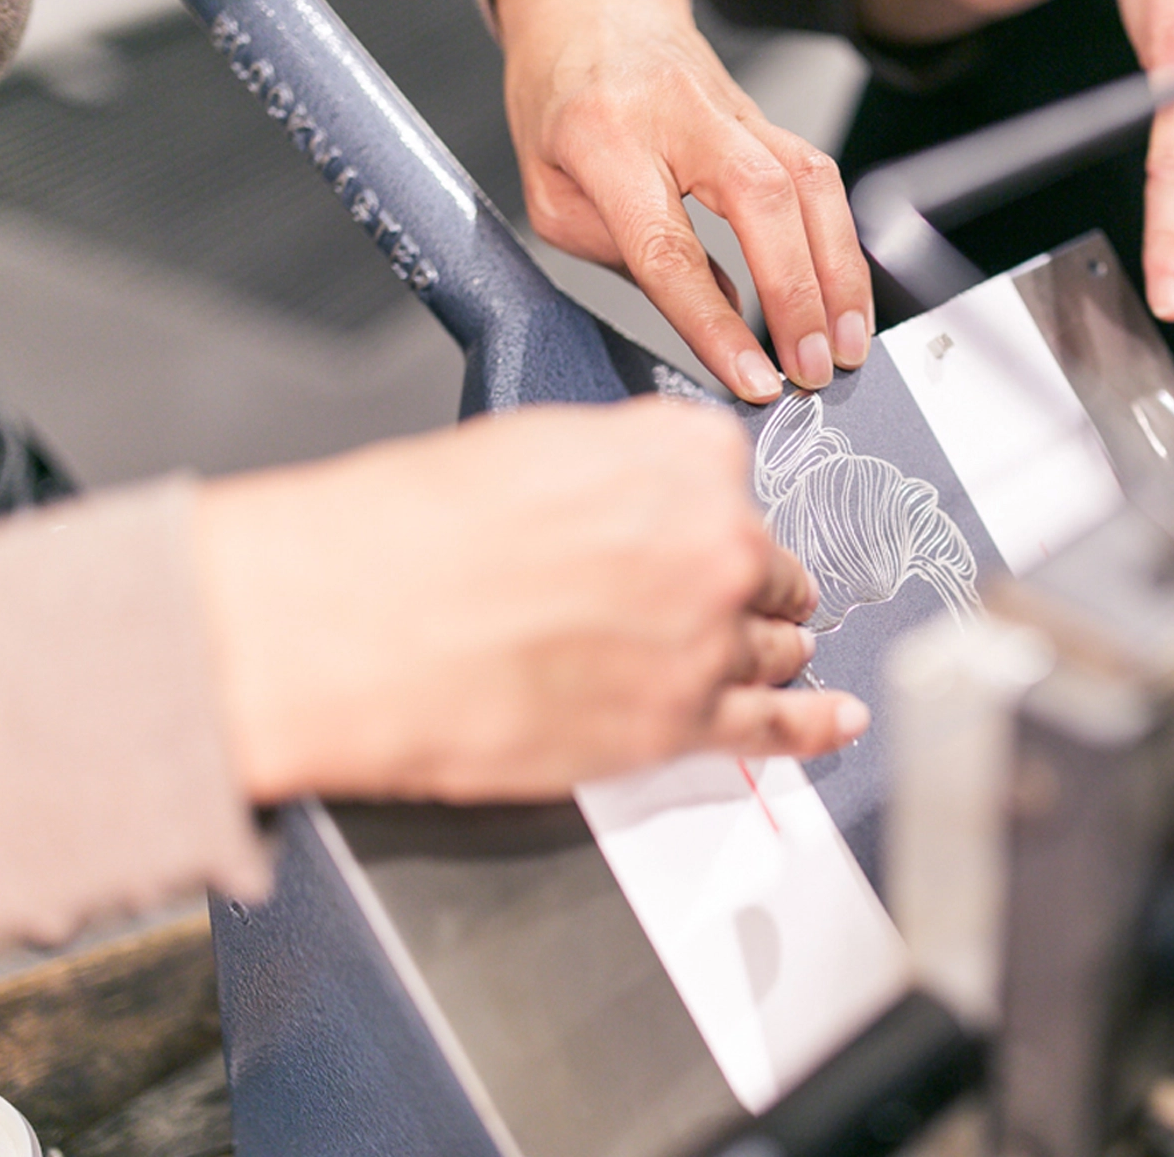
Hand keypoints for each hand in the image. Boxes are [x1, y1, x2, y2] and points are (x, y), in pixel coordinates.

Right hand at [195, 399, 869, 803]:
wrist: (339, 629)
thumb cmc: (403, 535)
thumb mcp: (525, 446)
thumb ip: (616, 465)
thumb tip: (641, 494)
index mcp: (681, 457)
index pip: (732, 477)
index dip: (704, 509)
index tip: (696, 525)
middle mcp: (714, 541)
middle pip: (767, 564)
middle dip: (744, 579)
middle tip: (712, 591)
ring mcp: (705, 640)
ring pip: (774, 644)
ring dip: (770, 645)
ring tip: (769, 653)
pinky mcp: (678, 726)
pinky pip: (776, 727)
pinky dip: (813, 725)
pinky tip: (833, 721)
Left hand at [495, 0, 873, 401]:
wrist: (586, 2)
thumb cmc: (561, 101)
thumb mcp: (552, 195)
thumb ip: (629, 260)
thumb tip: (720, 309)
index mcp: (606, 138)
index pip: (671, 249)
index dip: (717, 323)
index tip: (751, 378)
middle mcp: (678, 113)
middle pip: (762, 202)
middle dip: (798, 296)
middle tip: (814, 368)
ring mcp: (732, 108)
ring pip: (809, 183)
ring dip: (838, 273)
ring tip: (847, 344)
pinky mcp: (765, 115)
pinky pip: (819, 176)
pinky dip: (841, 242)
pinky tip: (847, 294)